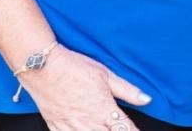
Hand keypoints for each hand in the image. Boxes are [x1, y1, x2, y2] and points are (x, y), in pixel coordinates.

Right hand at [18, 45, 151, 130]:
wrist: (44, 68)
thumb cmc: (76, 67)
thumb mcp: (106, 74)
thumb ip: (127, 90)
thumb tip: (147, 99)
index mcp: (104, 109)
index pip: (125, 128)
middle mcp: (89, 122)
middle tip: (121, 128)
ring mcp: (71, 127)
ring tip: (106, 129)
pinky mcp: (57, 128)